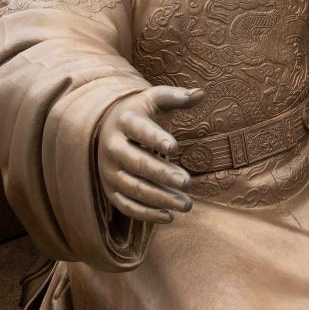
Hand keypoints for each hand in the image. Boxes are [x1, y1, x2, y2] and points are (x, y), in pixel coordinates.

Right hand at [97, 86, 204, 224]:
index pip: (140, 131)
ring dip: (160, 198)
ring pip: (133, 188)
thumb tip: (200, 93)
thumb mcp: (155, 99)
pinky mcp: (110, 189)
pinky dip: (146, 214)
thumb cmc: (141, 113)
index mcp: (125, 121)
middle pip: (137, 163)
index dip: (155, 139)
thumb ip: (177, 97)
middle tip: (188, 182)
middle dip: (163, 174)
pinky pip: (126, 206)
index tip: (175, 147)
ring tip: (186, 204)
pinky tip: (169, 216)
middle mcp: (113, 146)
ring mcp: (109, 170)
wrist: (107, 127)